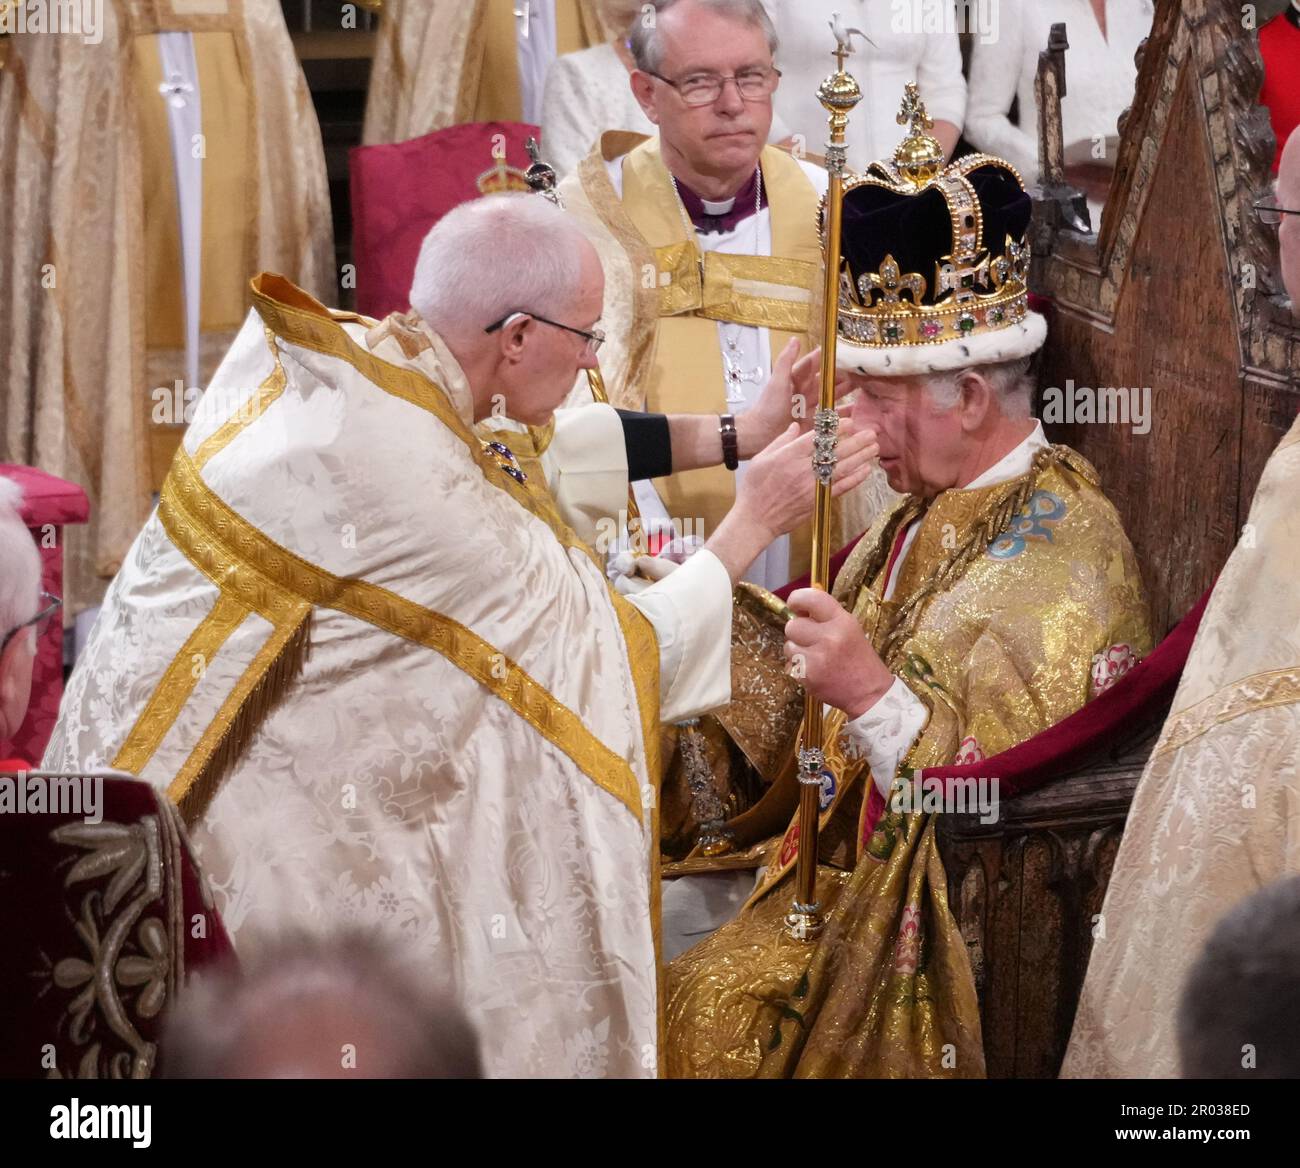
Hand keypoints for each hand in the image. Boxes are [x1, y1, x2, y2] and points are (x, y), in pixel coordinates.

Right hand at [732, 418, 878, 542]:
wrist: (756, 519)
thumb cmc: (754, 488)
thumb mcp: (761, 459)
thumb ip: (780, 441)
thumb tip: (796, 427)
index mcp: (787, 456)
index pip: (816, 439)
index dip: (835, 429)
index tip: (849, 422)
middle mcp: (802, 470)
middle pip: (834, 452)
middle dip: (855, 441)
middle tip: (871, 432)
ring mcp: (812, 486)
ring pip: (841, 469)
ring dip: (860, 458)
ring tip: (874, 448)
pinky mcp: (817, 500)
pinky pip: (840, 488)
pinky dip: (855, 479)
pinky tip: (866, 470)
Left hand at [738, 340, 855, 456]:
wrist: (759, 435)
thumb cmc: (767, 407)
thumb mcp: (778, 381)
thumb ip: (786, 361)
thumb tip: (795, 339)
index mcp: (796, 379)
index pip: (815, 363)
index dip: (828, 357)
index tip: (845, 350)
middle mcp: (804, 391)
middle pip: (827, 380)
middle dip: (843, 374)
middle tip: (861, 368)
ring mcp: (809, 407)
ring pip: (831, 396)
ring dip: (845, 391)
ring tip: (863, 386)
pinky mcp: (812, 423)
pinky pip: (830, 416)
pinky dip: (842, 414)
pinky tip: (856, 411)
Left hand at [783, 588, 893, 718]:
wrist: (869, 693)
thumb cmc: (858, 659)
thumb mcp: (850, 629)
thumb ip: (826, 617)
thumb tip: (798, 609)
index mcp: (842, 621)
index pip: (811, 598)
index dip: (797, 599)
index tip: (795, 606)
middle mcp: (829, 637)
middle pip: (792, 625)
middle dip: (797, 632)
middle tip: (810, 640)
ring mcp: (817, 658)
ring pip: (788, 646)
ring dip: (796, 651)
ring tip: (815, 657)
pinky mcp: (808, 676)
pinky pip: (790, 664)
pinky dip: (798, 667)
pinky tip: (815, 670)